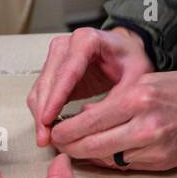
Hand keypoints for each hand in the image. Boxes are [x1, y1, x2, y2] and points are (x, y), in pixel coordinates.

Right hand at [26, 26, 154, 147]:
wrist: (126, 52)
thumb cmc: (130, 59)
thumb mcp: (136, 76)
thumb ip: (120, 96)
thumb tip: (97, 119)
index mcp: (87, 40)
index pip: (67, 71)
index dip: (56, 97)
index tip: (48, 118)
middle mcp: (67, 44)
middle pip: (48, 80)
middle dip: (44, 111)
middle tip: (45, 137)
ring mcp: (57, 56)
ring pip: (41, 88)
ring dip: (40, 113)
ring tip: (45, 137)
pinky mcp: (54, 70)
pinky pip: (42, 92)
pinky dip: (43, 111)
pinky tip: (47, 128)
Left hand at [48, 70, 176, 171]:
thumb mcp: (147, 82)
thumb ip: (116, 99)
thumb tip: (86, 114)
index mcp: (137, 97)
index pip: (89, 119)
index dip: (67, 129)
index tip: (56, 129)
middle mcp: (143, 123)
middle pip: (92, 143)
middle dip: (70, 146)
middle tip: (59, 143)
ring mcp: (152, 145)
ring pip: (106, 157)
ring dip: (88, 155)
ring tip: (78, 148)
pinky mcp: (160, 160)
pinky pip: (125, 164)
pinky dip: (110, 160)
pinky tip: (103, 154)